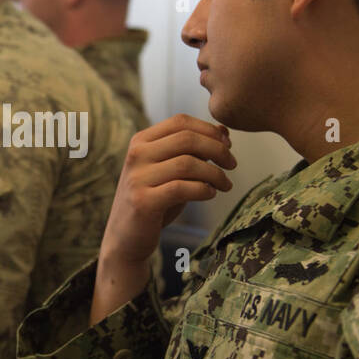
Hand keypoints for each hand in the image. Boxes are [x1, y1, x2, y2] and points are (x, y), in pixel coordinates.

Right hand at [91, 115, 235, 323]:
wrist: (126, 237)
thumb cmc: (154, 200)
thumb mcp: (170, 170)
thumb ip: (191, 151)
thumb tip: (223, 131)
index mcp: (141, 141)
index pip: (180, 121)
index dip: (209, 130)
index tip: (228, 144)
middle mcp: (136, 155)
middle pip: (186, 139)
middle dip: (217, 149)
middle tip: (232, 164)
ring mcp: (138, 178)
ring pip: (187, 163)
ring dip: (214, 173)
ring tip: (225, 184)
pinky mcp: (143, 202)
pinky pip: (182, 188)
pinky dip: (203, 190)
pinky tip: (211, 194)